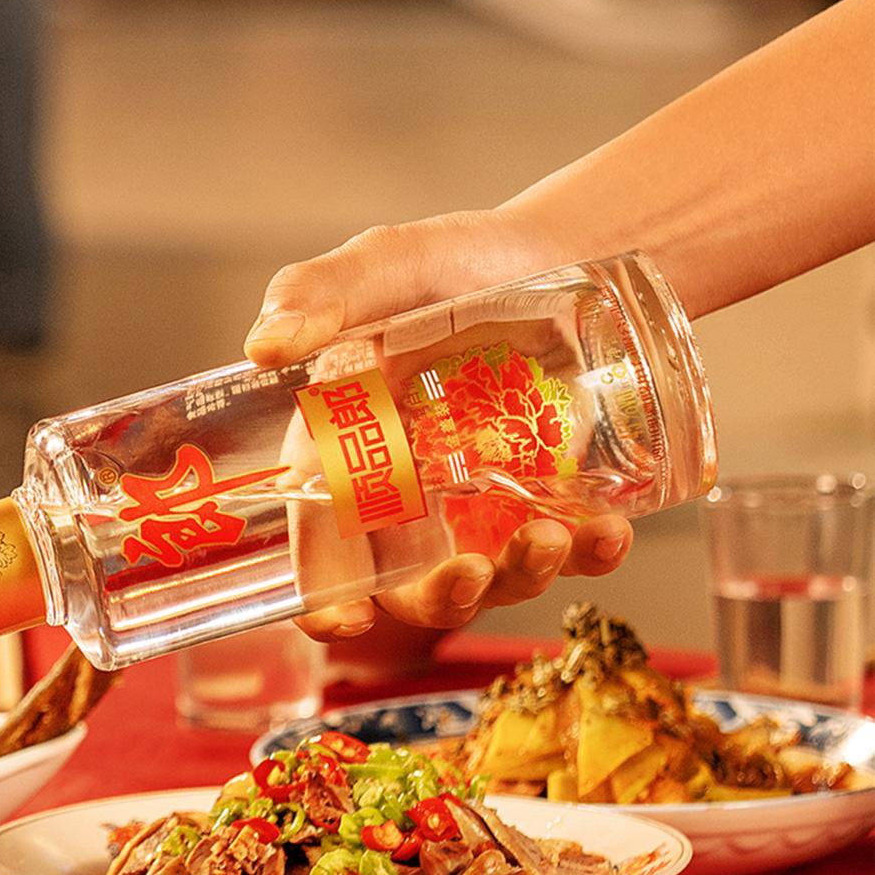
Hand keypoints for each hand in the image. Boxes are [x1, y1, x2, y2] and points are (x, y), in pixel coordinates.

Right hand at [243, 210, 633, 640]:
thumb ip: (322, 293)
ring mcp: (481, 508)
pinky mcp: (546, 500)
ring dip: (521, 577)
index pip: (320, 546)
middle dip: (440, 598)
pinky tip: (609, 531)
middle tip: (471, 574)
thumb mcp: (385, 267)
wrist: (553, 251)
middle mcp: (410, 498)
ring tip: (554, 536)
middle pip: (408, 586)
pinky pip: (566, 549)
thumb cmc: (450, 267)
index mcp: (349, 455)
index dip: (324, 599)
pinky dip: (589, 553)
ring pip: (490, 578)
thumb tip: (264, 346)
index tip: (349, 622)